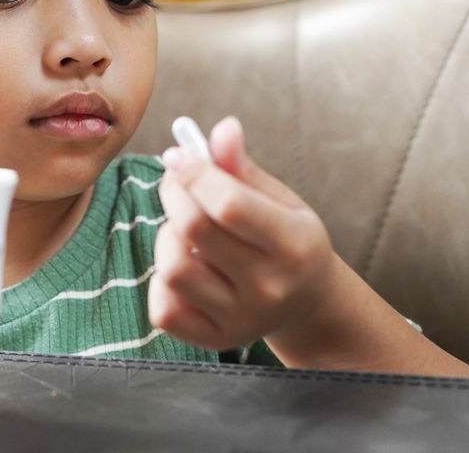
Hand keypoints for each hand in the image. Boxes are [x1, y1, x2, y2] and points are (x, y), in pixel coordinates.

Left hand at [149, 116, 335, 352]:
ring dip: (167, 235)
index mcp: (294, 245)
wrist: (307, 302)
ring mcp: (241, 320)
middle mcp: (269, 288)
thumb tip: (222, 128)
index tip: (180, 154)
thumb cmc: (287, 238)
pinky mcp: (215, 340)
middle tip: (176, 181)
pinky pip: (163, 309)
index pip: (229, 204)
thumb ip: (243, 167)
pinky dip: (161, 281)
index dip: (194, 172)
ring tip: (184, 227)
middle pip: (194, 230)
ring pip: (172, 268)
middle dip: (174, 192)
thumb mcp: (279, 199)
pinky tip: (183, 263)